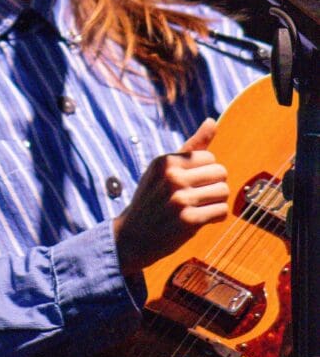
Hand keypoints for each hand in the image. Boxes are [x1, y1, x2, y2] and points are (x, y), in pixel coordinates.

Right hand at [113, 118, 229, 275]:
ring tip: (201, 207)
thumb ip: (191, 146)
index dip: (205, 172)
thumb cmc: (152, 198)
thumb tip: (212, 121)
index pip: (210, 157)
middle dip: (214, 185)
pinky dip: (216, 217)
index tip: (192, 183)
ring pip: (224, 191)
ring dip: (217, 201)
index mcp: (166, 161)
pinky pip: (222, 211)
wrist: (133, 236)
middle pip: (221, 172)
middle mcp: (172, 177)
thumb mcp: (164, 169)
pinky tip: (202, 219)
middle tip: (198, 196)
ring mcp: (180, 199)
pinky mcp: (188, 221)